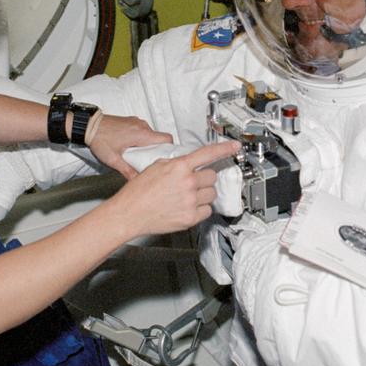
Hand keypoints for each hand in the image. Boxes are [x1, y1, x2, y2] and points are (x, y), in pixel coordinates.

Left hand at [88, 114, 171, 178]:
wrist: (88, 126)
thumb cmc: (99, 139)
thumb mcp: (113, 160)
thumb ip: (127, 171)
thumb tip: (137, 181)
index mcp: (141, 134)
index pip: (166, 138)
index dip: (170, 148)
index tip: (166, 158)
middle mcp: (141, 126)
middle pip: (159, 138)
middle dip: (157, 149)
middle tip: (150, 160)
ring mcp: (136, 122)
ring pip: (151, 134)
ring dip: (148, 144)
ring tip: (139, 155)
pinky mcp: (130, 121)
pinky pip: (143, 130)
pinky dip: (142, 138)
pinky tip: (132, 147)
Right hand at [109, 139, 241, 238]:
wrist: (129, 213)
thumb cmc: (138, 191)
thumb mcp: (156, 166)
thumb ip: (176, 163)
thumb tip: (189, 163)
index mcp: (179, 167)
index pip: (208, 154)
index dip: (224, 149)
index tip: (235, 146)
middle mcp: (188, 183)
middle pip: (211, 177)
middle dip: (204, 178)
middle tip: (191, 183)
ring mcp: (191, 201)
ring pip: (211, 194)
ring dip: (203, 194)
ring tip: (186, 196)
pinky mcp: (191, 218)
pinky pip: (207, 210)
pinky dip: (200, 209)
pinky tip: (186, 207)